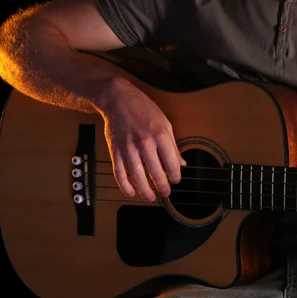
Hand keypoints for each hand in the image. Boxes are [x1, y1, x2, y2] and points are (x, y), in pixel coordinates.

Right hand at [99, 83, 185, 201]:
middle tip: (166, 193)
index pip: (172, 163)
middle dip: (163, 187)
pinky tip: (131, 192)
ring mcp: (128, 148)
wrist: (118, 99)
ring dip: (145, 191)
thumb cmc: (144, 109)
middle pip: (156, 173)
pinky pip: (120, 173)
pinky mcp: (115, 151)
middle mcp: (145, 143)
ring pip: (137, 177)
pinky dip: (125, 186)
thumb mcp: (165, 123)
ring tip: (151, 198)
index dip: (175, 176)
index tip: (176, 180)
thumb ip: (173, 146)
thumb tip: (181, 163)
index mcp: (160, 135)